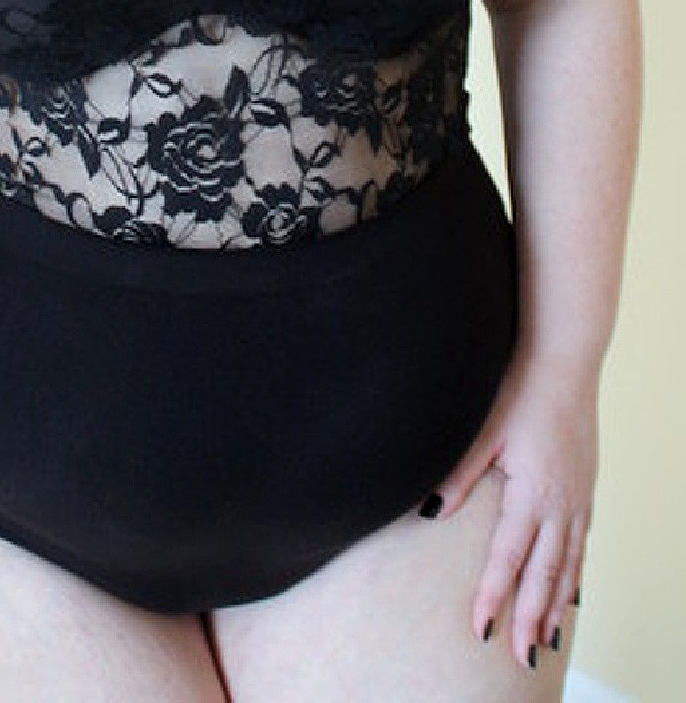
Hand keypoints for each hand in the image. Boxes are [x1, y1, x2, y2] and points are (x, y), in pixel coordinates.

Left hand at [430, 352, 595, 668]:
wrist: (564, 358)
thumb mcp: (483, 430)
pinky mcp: (585, 487)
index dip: (494, 596)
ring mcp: (578, 497)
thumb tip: (430, 512)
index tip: (481, 629)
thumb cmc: (521, 388)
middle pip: (546, 574)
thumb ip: (458, 474)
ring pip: (568, 564)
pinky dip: (575, 573)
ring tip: (544, 639)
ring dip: (555, 605)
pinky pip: (581, 543)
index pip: (509, 557)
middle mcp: (561, 502)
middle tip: (520, 657)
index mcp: (533, 492)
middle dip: (530, 618)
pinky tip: (571, 591)